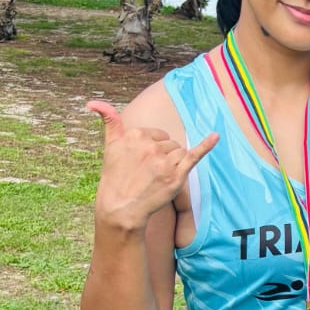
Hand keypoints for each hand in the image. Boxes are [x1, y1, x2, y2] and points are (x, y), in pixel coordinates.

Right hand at [88, 100, 216, 233]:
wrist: (121, 207)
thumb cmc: (116, 176)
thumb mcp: (110, 145)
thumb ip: (109, 121)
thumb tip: (92, 102)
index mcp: (136, 134)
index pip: (158, 135)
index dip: (154, 148)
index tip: (144, 162)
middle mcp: (151, 146)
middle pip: (170, 144)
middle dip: (164, 156)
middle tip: (149, 173)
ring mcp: (165, 161)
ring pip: (180, 152)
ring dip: (174, 163)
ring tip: (158, 176)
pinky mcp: (177, 176)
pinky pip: (195, 156)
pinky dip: (207, 145)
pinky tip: (216, 136)